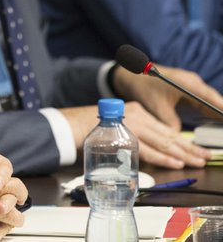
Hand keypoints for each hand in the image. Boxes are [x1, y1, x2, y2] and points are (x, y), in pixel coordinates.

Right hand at [62, 103, 209, 168]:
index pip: (165, 129)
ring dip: (182, 154)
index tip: (196, 150)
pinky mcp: (125, 134)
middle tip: (205, 157)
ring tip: (197, 161)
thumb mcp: (116, 129)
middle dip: (189, 148)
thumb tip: (152, 152)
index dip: (183, 141)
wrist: (68, 125)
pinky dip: (164, 157)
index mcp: (136, 112)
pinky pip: (149, 149)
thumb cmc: (89, 129)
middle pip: (168, 135)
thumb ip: (133, 137)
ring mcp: (131, 123)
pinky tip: (176, 162)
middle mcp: (137, 115)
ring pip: (162, 141)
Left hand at [113, 64, 222, 126]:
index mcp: (187, 83)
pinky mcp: (191, 89)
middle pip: (214, 99)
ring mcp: (193, 84)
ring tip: (222, 129)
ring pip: (211, 100)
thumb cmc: (144, 88)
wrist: (133, 75)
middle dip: (222, 113)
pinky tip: (217, 123)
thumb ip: (170, 122)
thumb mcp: (156, 107)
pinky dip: (211, 111)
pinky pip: (205, 100)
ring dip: (219, 113)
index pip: (210, 98)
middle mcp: (194, 82)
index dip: (222, 108)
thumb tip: (180, 140)